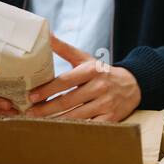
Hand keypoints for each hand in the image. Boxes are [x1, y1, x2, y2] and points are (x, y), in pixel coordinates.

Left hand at [25, 34, 140, 121]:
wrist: (133, 85)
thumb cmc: (102, 72)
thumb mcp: (85, 58)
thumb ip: (64, 49)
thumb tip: (46, 34)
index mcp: (92, 70)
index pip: (65, 81)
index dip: (47, 89)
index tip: (31, 96)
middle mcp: (100, 87)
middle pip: (68, 101)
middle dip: (47, 108)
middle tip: (29, 113)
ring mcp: (107, 103)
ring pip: (77, 116)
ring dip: (57, 120)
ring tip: (40, 123)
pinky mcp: (112, 118)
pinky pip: (89, 126)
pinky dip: (75, 129)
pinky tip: (62, 130)